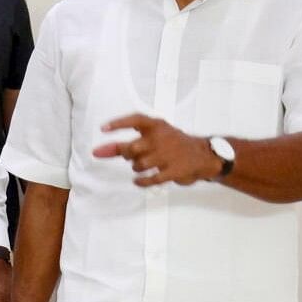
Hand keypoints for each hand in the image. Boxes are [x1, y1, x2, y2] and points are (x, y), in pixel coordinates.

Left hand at [92, 113, 219, 185]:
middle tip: (132, 156)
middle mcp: (161, 138)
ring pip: (139, 164)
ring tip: (143, 166)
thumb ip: (123, 145)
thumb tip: (97, 152)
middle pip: (132, 148)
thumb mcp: (152, 138)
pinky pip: (150, 179)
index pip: (135, 120)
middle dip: (127, 155)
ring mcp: (168, 154)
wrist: (203, 155)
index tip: (103, 129)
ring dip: (136, 168)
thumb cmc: (172, 144)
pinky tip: (139, 180)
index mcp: (156, 126)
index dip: (118, 124)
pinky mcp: (174, 170)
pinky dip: (141, 181)